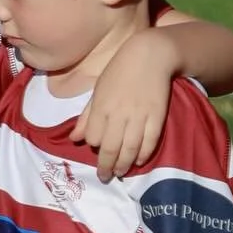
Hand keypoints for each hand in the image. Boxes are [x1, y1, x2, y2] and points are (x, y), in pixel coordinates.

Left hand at [72, 27, 174, 180]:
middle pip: (110, 147)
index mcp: (101, 106)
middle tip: (105, 177)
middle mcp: (118, 114)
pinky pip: (150, 142)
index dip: (95, 144)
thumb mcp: (98, 89)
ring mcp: (139, 116)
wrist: (149, 56)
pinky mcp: (157, 117)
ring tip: (119, 173)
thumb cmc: (119, 71)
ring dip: (124, 164)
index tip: (97, 149)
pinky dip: (143, 154)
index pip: (94, 137)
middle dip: (106, 166)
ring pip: (130, 148)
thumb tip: (75, 138)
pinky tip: (138, 161)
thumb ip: (87, 116)